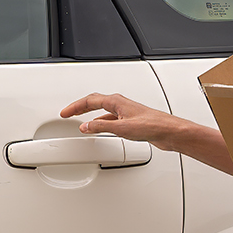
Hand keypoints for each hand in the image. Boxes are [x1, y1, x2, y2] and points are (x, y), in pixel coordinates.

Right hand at [61, 93, 185, 150]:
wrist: (168, 131)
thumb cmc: (152, 125)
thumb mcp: (121, 128)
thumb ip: (101, 127)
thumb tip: (86, 126)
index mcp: (116, 101)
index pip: (90, 101)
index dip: (75, 107)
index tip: (64, 112)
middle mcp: (120, 104)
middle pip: (95, 102)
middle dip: (80, 107)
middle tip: (68, 113)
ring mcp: (125, 112)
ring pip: (102, 110)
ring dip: (89, 114)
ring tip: (80, 118)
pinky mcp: (130, 120)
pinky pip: (109, 118)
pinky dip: (100, 122)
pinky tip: (99, 128)